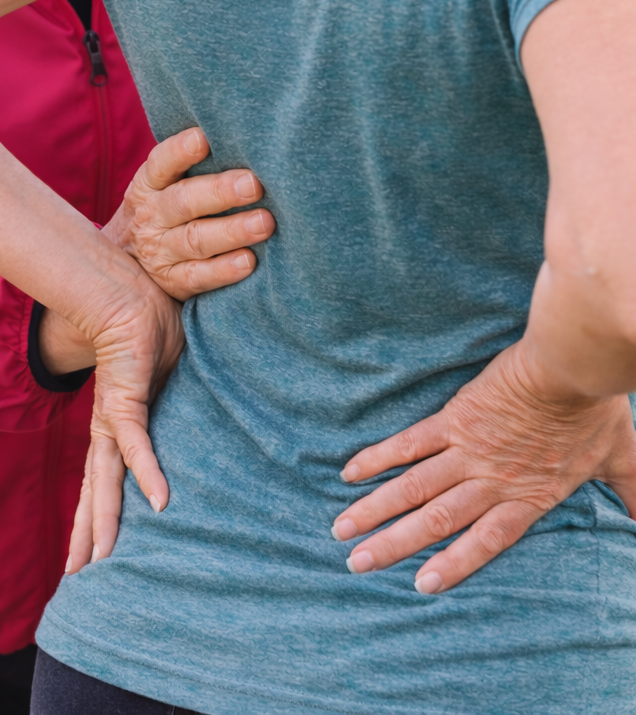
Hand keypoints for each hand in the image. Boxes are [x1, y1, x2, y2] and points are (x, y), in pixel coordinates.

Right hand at [38, 127, 271, 373]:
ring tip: (264, 223)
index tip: (203, 139)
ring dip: (232, 231)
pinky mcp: (173, 282)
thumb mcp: (161, 187)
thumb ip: (191, 168)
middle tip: (253, 185)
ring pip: (196, 239)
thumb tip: (241, 139)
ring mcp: (160, 251)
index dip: (180, 151)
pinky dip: (224, 270)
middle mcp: (151, 216)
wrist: (124, 266)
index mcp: (147, 185)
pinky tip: (248, 261)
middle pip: (184, 201)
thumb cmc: (162, 212)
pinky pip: (198, 277)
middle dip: (220, 191)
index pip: (161, 163)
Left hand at [65, 274, 185, 573]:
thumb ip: (172, 403)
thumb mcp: (165, 378)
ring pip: (106, 477)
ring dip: (104, 517)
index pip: (104, 477)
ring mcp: (115, 414)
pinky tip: (159, 501)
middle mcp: (108, 426)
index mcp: (115, 423)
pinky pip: (138, 441)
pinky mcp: (127, 397)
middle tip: (77, 576)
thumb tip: (192, 419)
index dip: (97, 512)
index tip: (92, 551)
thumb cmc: (147, 327)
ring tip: (102, 558)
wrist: (129, 291)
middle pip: (96, 488)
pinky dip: (148, 471)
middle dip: (86, 532)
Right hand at [330, 337, 635, 593]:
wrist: (571, 364)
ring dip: (376, 509)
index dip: (452, 564)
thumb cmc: (596, 409)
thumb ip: (632, 493)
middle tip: (355, 564)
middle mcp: (491, 480)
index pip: (484, 541)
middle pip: (435, 521)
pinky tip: (351, 472)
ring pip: (414, 487)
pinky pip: (410, 443)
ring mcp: (468, 449)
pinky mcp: (454, 417)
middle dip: (393, 545)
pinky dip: (379, 458)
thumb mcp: (620, 458)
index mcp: (528, 496)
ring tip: (343, 529)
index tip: (419, 586)